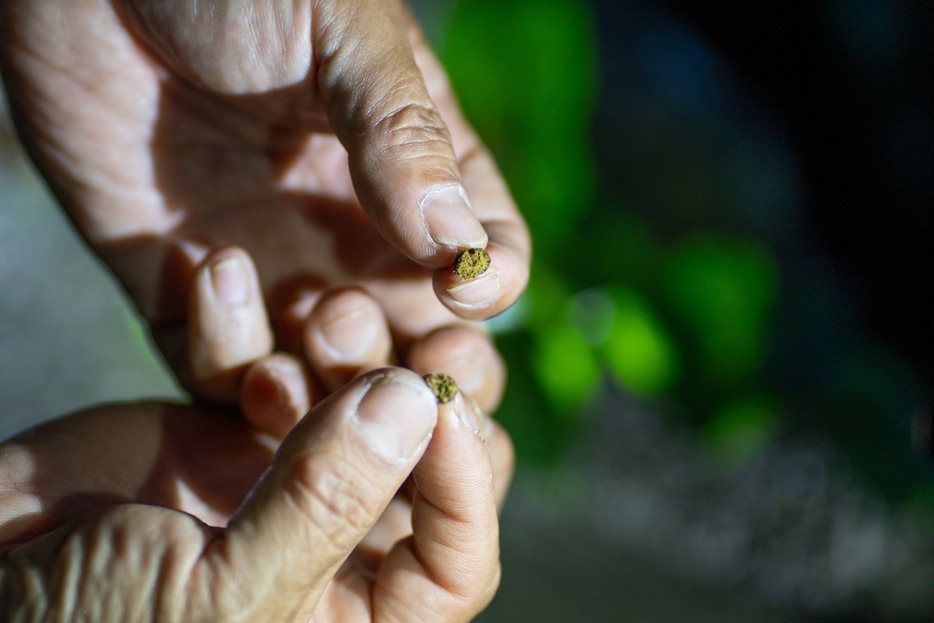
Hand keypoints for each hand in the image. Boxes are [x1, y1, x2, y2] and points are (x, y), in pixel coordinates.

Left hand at [0, 0, 530, 392]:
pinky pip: (215, 371)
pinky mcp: (182, 292)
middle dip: (414, 367)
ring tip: (313, 317)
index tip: (459, 287)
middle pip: (414, 346)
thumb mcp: (342, 31)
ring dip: (326, 381)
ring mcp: (270, 271)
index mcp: (411, 175)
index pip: (485, 257)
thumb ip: (404, 135)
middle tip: (383, 334)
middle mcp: (350, 238)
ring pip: (321, 382)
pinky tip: (214, 271)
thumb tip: (460, 247)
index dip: (488, 286)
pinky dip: (226, 358)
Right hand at [0, 245, 514, 620]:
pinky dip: (242, 325)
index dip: (464, 487)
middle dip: (402, 399)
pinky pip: (263, 365)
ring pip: (351, 401)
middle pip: (419, 466)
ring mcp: (287, 477)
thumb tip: (416, 408)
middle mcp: (335, 545)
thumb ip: (325, 504)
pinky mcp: (230, 424)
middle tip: (381, 342)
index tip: (443, 406)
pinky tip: (220, 276)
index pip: (457, 562)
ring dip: (332, 348)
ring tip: (308, 309)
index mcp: (353, 618)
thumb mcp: (218, 595)